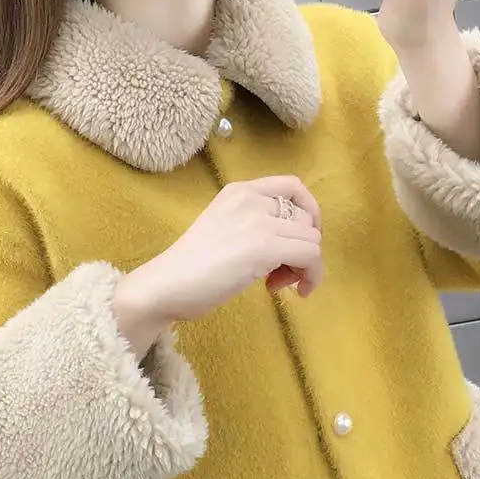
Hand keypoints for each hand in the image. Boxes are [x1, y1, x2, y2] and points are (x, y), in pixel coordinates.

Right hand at [115, 176, 323, 329]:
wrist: (167, 284)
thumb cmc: (189, 267)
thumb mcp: (224, 229)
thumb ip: (253, 225)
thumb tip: (289, 244)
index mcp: (240, 191)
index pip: (293, 187)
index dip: (308, 214)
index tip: (298, 241)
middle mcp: (252, 198)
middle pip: (307, 219)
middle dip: (302, 249)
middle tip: (279, 274)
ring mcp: (259, 220)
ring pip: (313, 240)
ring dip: (304, 267)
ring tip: (276, 284)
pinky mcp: (265, 246)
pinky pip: (311, 257)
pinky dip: (310, 277)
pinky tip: (285, 291)